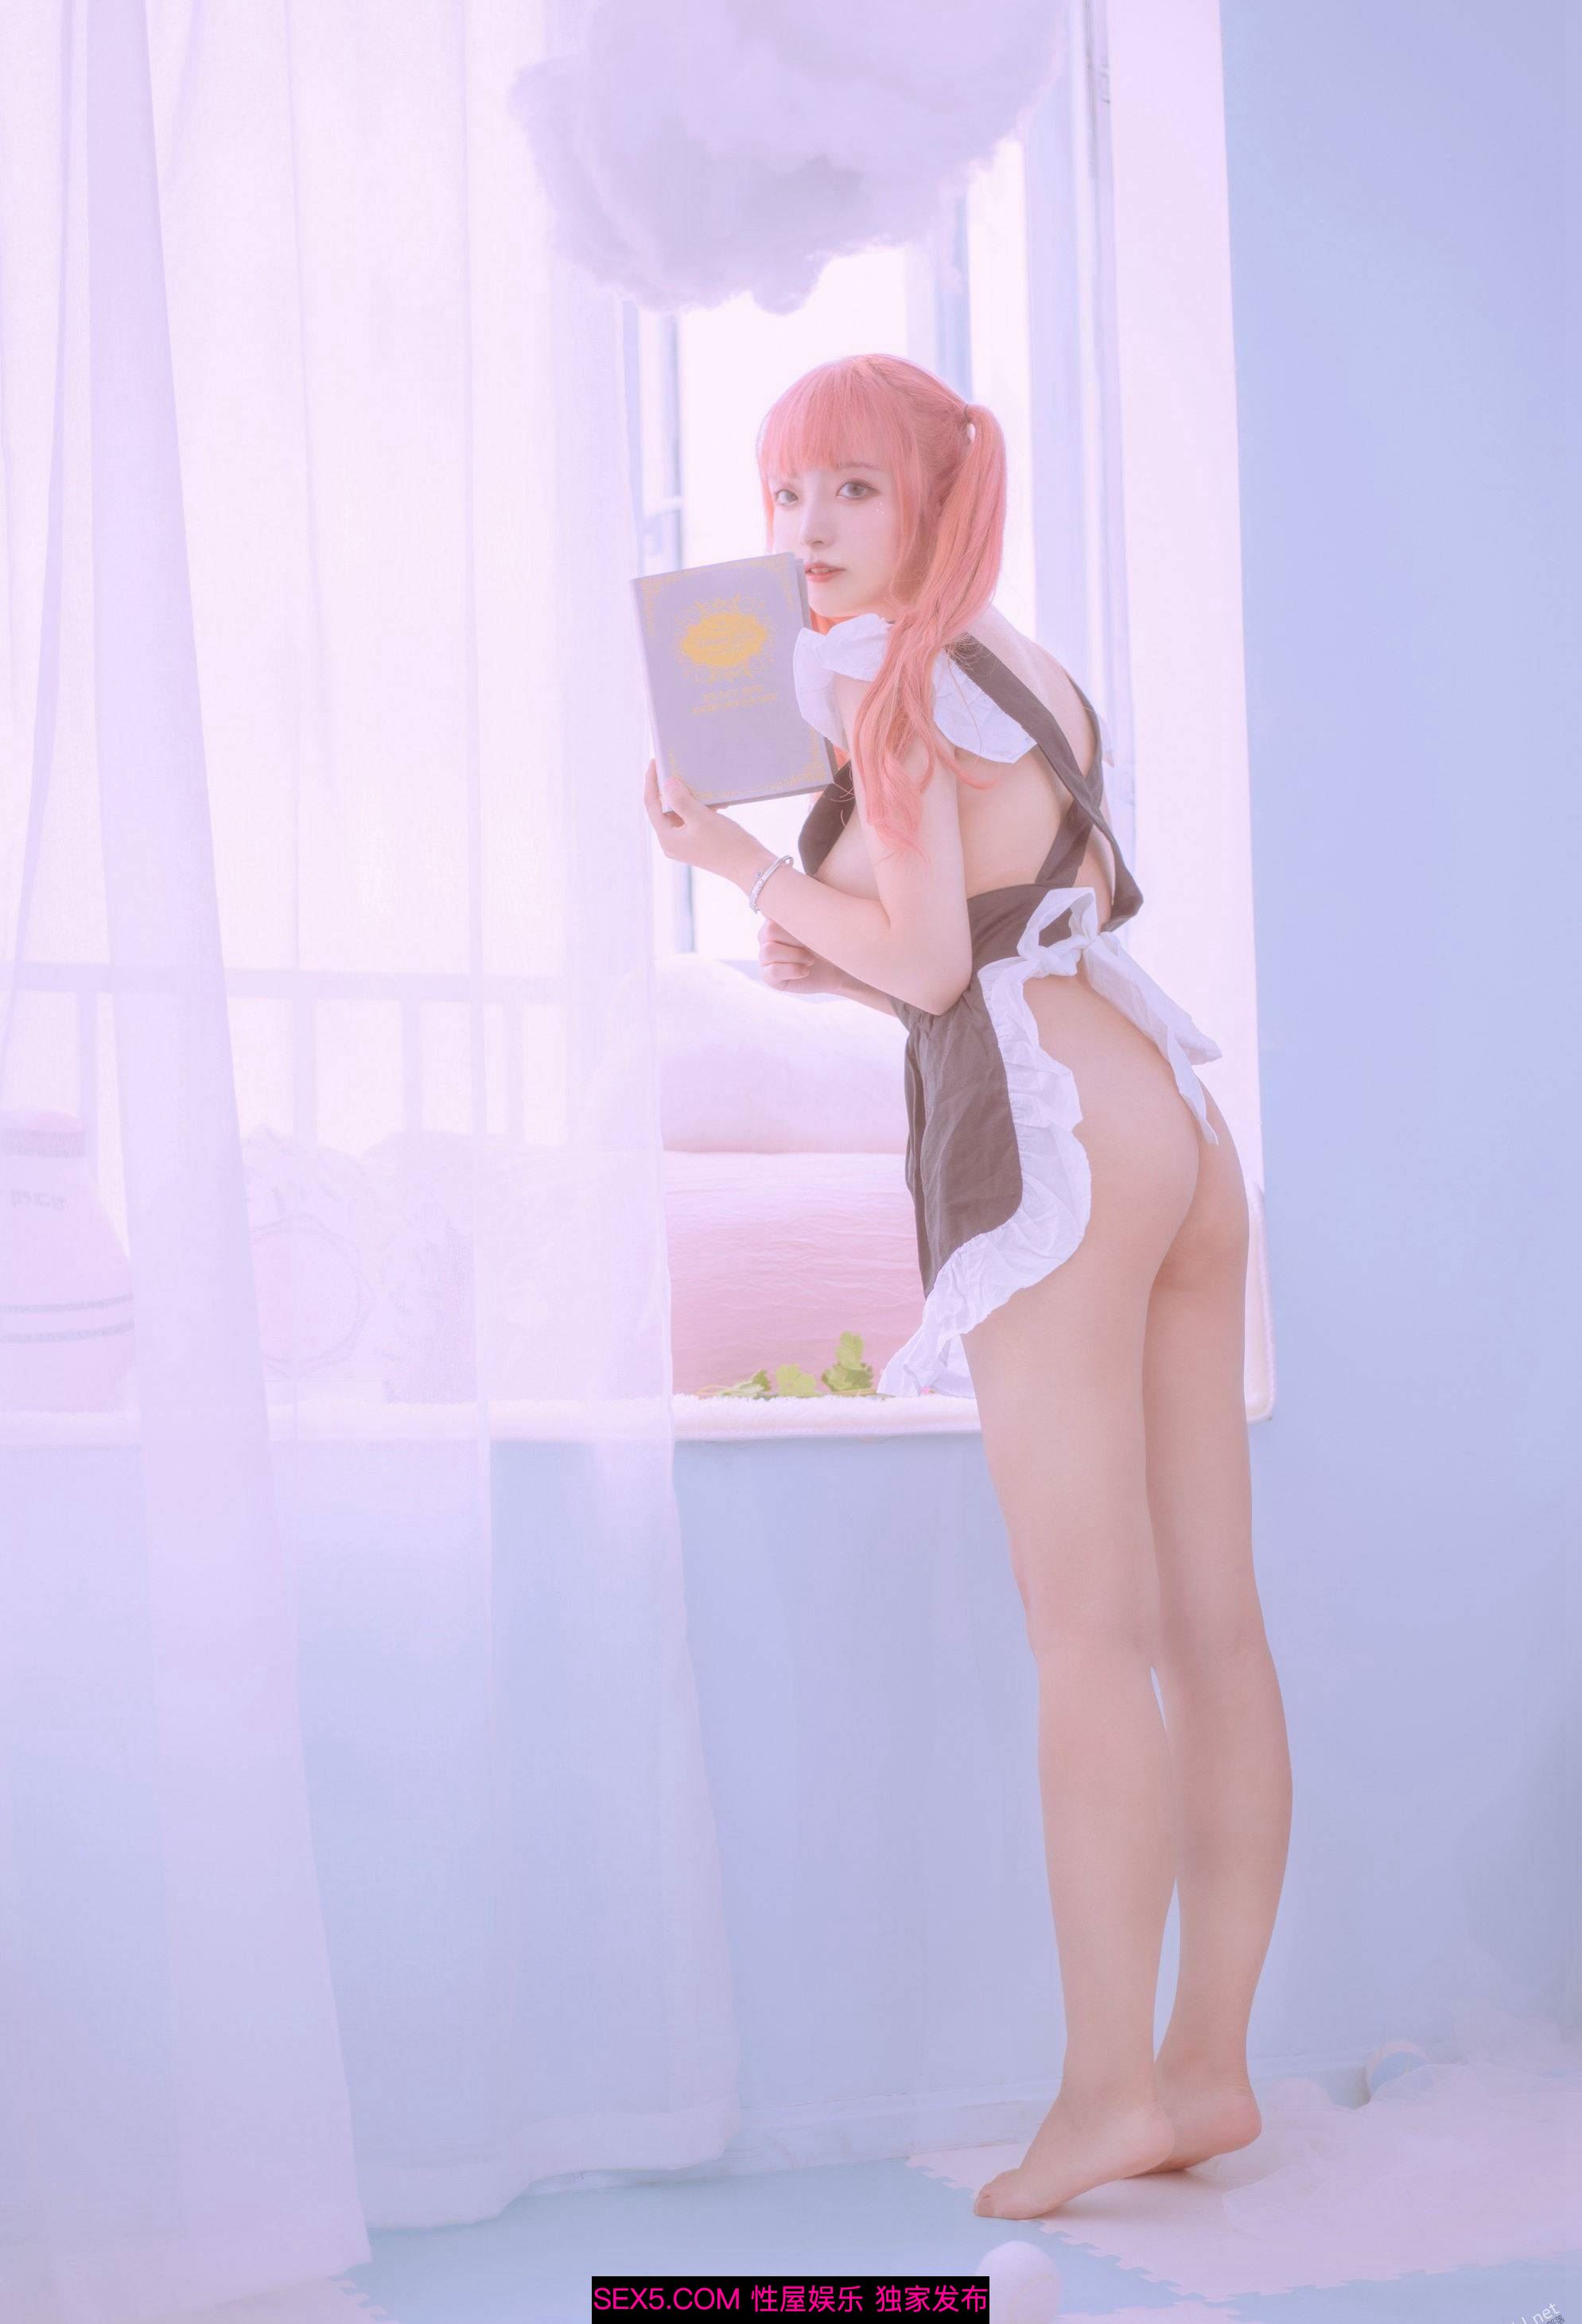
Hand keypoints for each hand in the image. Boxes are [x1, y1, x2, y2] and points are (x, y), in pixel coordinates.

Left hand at [642, 759, 760, 885]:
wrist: (751, 866)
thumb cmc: (726, 843)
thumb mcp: (701, 818)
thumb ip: (681, 800)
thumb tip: (667, 783)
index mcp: (667, 838)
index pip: (652, 804)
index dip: (651, 781)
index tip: (655, 761)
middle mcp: (672, 842)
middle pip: (663, 808)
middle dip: (670, 788)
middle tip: (674, 766)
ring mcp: (685, 843)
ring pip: (679, 812)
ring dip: (687, 797)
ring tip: (695, 781)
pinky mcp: (698, 841)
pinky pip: (692, 818)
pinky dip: (698, 807)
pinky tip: (711, 800)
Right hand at [759, 917, 851, 999]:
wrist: (837, 967)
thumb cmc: (827, 941)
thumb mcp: (817, 924)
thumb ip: (800, 912)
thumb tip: (783, 901)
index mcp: (774, 920)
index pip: (772, 915)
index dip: (793, 925)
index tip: (811, 931)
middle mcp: (765, 937)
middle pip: (767, 932)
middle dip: (794, 941)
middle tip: (811, 946)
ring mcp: (765, 957)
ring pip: (768, 951)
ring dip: (794, 955)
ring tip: (810, 960)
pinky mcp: (768, 977)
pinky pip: (772, 971)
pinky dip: (793, 970)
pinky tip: (805, 971)